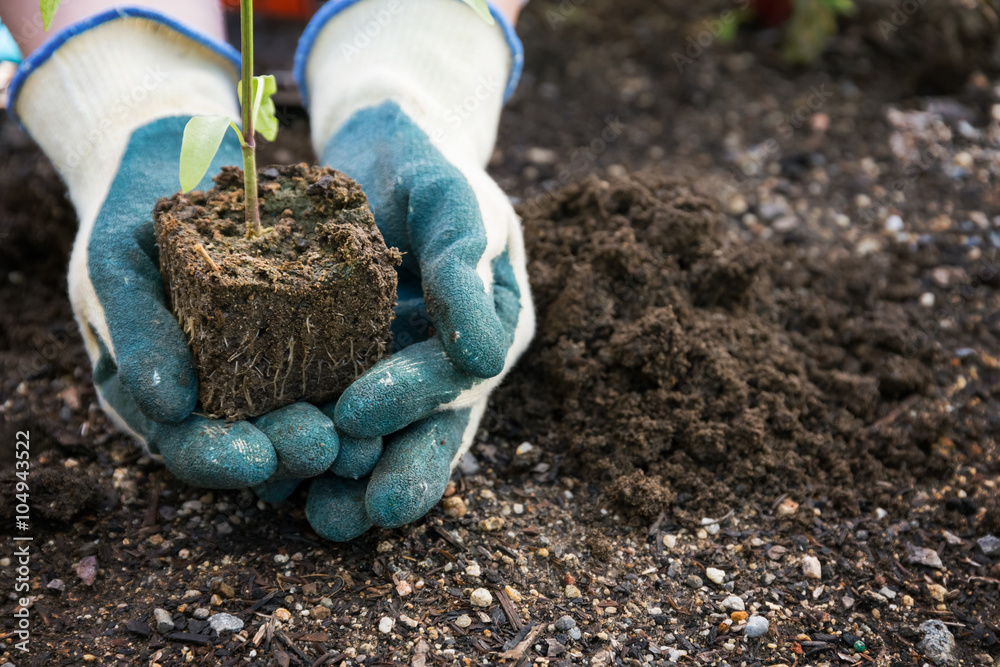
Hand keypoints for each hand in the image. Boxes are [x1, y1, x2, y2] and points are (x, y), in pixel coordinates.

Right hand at [9, 12, 338, 488]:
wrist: (177, 160)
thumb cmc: (131, 215)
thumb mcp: (118, 264)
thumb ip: (136, 328)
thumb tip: (170, 407)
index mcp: (160, 392)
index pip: (187, 443)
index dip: (216, 459)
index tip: (254, 460)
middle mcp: (215, 393)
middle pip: (252, 441)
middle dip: (285, 450)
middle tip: (321, 446)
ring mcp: (263, 367)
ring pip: (300, 414)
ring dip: (332, 433)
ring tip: (362, 437)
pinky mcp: (310, 333)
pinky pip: (336, 364)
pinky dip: (358, 382)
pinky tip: (385, 390)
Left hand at [290, 0, 533, 539]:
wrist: (386, 147)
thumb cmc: (428, 168)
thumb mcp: (454, 202)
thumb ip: (465, 268)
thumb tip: (485, 356)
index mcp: (489, 330)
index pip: (456, 375)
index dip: (411, 399)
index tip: (358, 415)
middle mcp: (447, 362)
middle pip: (430, 429)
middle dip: (398, 474)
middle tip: (358, 515)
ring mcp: (400, 370)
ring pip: (385, 437)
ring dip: (352, 478)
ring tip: (316, 514)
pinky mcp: (351, 367)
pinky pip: (335, 413)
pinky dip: (312, 446)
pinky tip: (274, 473)